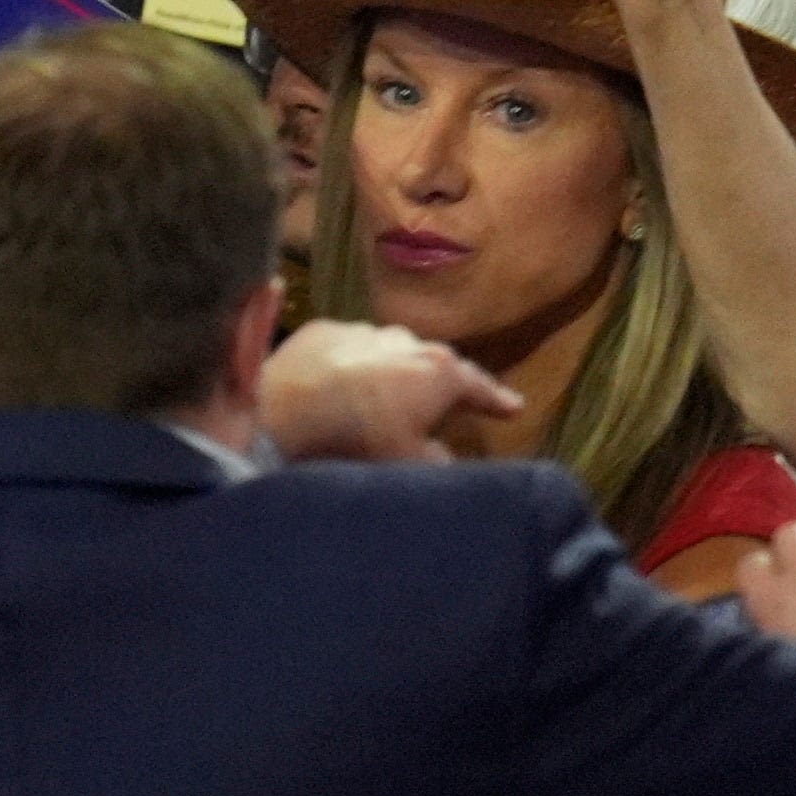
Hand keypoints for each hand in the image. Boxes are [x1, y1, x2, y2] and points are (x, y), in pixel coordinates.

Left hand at [260, 319, 524, 464]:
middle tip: (450, 402)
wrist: (283, 409)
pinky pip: (349, 351)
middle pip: (434, 364)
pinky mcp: (324, 331)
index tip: (513, 406)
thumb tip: (445, 458)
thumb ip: (439, 462)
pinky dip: (353, 368)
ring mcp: (364, 330)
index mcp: (438, 372)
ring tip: (387, 400)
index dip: (497, 400)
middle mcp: (407, 341)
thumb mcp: (410, 465)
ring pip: (390, 354)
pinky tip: (342, 388)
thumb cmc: (357, 440)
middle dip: (442, 384)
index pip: (478, 386)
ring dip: (393, 374)